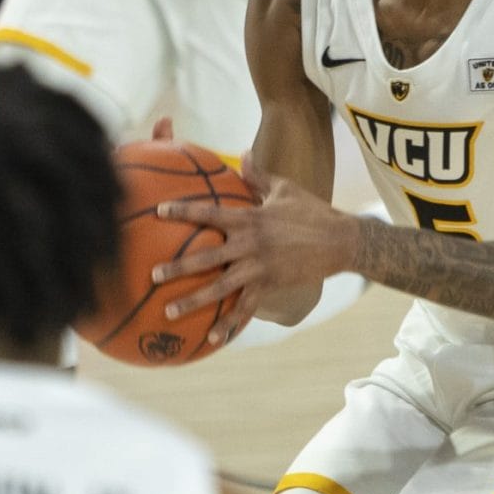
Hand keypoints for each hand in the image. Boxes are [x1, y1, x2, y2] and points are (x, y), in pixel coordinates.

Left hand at [155, 173, 359, 339]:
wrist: (340, 240)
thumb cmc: (312, 211)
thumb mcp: (284, 188)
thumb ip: (258, 175)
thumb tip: (242, 153)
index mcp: (249, 218)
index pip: (209, 213)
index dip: (182, 211)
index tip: (158, 211)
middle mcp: (250, 244)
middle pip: (206, 257)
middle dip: (177, 266)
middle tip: (152, 274)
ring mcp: (259, 268)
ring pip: (220, 288)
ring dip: (193, 300)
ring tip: (169, 311)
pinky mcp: (270, 285)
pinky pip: (246, 308)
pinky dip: (230, 324)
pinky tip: (214, 339)